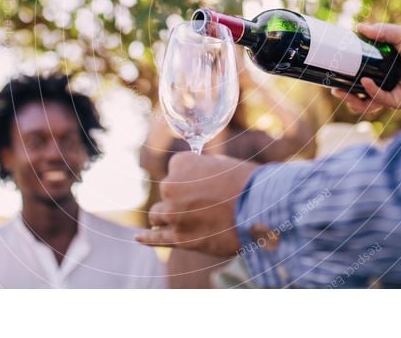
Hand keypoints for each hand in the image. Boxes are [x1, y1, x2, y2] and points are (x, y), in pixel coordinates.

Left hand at [135, 153, 258, 256]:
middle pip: (166, 193)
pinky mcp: (180, 238)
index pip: (174, 168)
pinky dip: (147, 238)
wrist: (261, 209)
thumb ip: (203, 170)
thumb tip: (197, 179)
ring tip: (186, 221)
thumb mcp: (223, 165)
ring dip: (170, 217)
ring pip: (159, 215)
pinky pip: (157, 238)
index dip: (189, 178)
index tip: (202, 185)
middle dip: (179, 199)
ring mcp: (173, 214)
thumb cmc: (249, 184)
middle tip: (201, 205)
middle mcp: (171, 185)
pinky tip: (139, 238)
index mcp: (182, 162)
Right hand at [333, 23, 400, 114]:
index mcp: (382, 72)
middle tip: (333, 88)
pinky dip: (371, 92)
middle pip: (360, 97)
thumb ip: (380, 32)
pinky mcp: (400, 100)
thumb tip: (359, 27)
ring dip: (353, 100)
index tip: (333, 72)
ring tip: (341, 91)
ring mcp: (392, 94)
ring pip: (368, 105)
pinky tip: (364, 83)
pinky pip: (381, 100)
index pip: (360, 80)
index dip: (346, 79)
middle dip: (345, 96)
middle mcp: (385, 85)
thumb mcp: (398, 34)